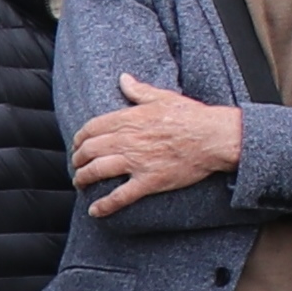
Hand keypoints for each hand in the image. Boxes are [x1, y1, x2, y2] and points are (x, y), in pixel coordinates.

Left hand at [73, 75, 243, 214]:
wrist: (214, 137)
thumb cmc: (191, 116)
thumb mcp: (162, 97)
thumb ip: (138, 90)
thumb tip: (123, 79)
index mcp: (128, 119)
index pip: (91, 129)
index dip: (80, 138)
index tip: (78, 144)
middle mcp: (127, 141)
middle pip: (89, 151)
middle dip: (78, 160)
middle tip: (77, 165)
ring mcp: (136, 162)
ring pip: (97, 172)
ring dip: (83, 179)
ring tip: (80, 183)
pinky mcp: (149, 181)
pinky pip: (120, 196)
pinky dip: (104, 205)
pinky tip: (95, 211)